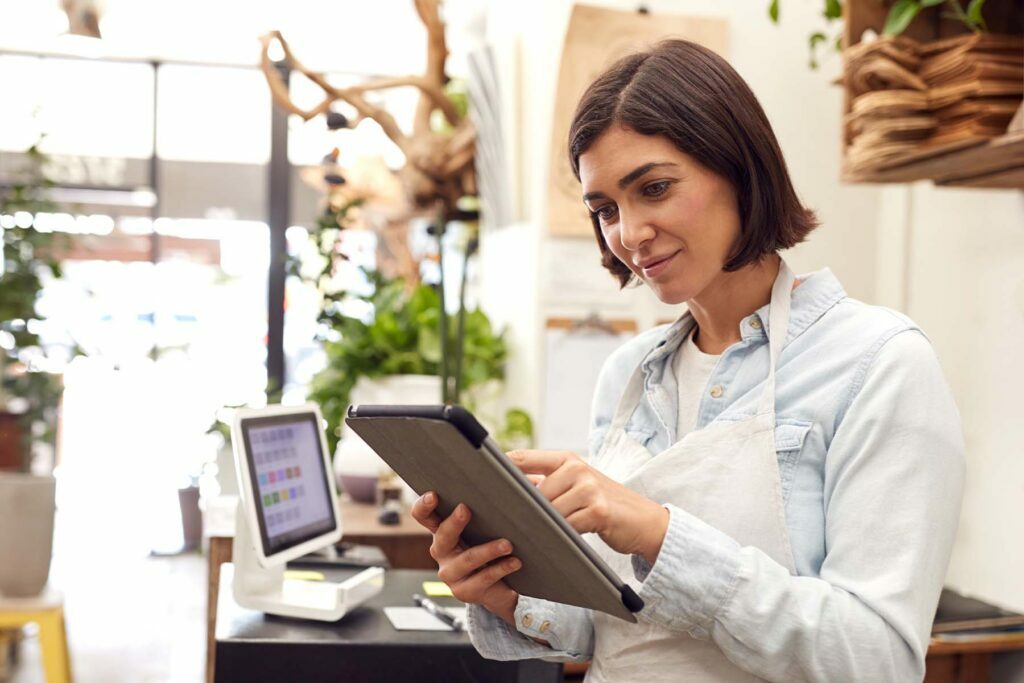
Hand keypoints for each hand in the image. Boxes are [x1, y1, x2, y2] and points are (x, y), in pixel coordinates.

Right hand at [410, 491, 521, 625]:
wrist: (503, 587)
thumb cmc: (494, 547)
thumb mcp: (492, 525)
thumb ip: (499, 503)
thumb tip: (525, 479)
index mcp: (443, 531)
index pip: (424, 516)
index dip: (424, 505)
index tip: (434, 495)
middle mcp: (442, 552)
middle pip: (442, 536)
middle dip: (454, 522)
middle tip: (466, 509)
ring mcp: (451, 574)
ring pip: (468, 559)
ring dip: (488, 550)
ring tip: (508, 544)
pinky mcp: (465, 592)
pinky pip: (483, 578)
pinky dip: (501, 568)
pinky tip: (515, 562)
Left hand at [509, 450, 668, 563]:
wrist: (644, 521)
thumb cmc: (603, 505)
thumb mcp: (576, 486)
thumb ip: (547, 484)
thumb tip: (507, 491)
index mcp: (566, 459)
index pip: (522, 458)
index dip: (498, 470)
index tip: (477, 483)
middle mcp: (576, 468)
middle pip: (531, 491)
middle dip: (518, 509)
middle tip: (499, 523)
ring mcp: (588, 488)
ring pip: (547, 510)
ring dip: (538, 526)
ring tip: (526, 536)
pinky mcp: (598, 510)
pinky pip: (566, 526)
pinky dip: (557, 537)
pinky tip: (552, 544)